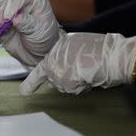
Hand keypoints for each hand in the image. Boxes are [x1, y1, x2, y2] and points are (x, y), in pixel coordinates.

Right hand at [0, 0, 61, 68]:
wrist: (38, 52)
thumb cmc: (44, 37)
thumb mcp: (39, 30)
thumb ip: (27, 23)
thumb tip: (15, 19)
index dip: (13, 2)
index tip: (8, 17)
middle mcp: (19, 1)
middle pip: (5, 1)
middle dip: (1, 13)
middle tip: (1, 26)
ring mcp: (8, 11)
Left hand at [20, 33, 135, 94]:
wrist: (112, 57)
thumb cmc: (97, 48)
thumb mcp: (74, 42)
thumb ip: (62, 53)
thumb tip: (59, 61)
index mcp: (53, 53)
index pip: (38, 72)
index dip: (30, 83)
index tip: (24, 92)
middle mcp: (53, 65)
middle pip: (53, 79)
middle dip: (64, 77)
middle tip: (79, 66)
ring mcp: (59, 77)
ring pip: (64, 85)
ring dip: (73, 81)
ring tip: (86, 69)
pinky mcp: (68, 85)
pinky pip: (74, 90)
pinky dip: (81, 86)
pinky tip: (89, 76)